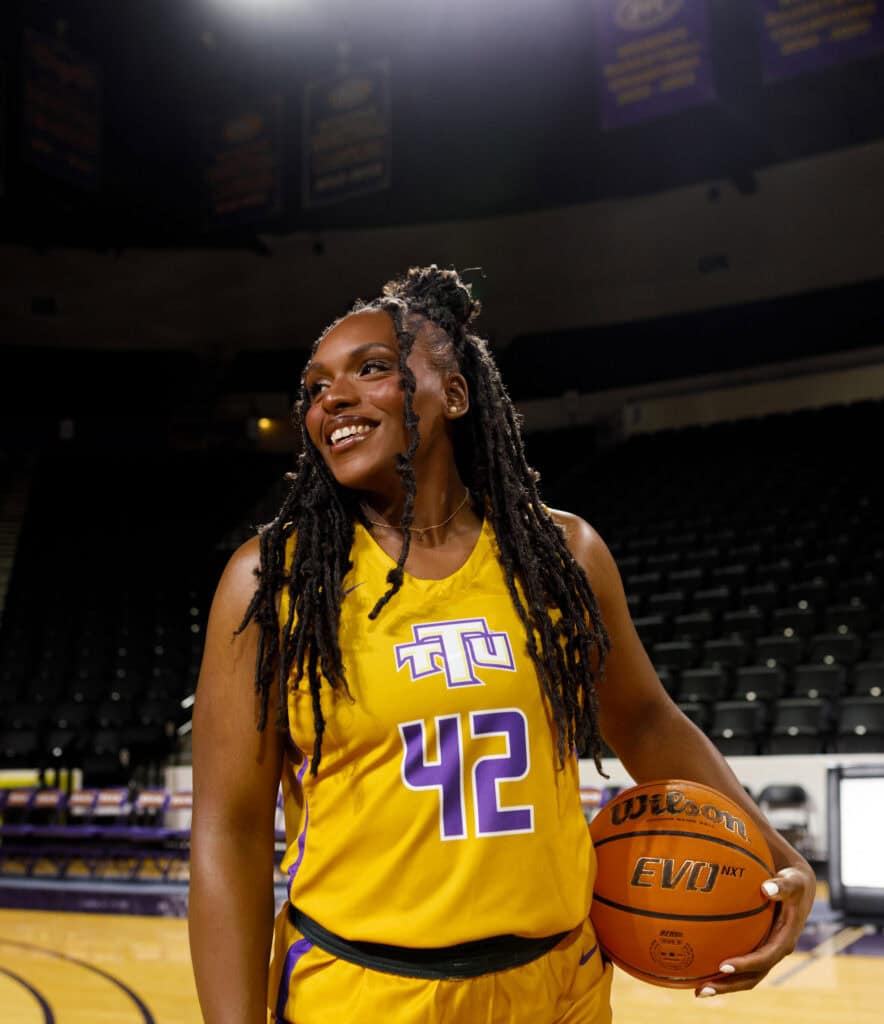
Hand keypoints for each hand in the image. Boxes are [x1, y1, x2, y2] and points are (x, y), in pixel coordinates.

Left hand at [694, 863, 815, 997]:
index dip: (745, 965)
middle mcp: (774, 951)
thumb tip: (767, 888)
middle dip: (728, 985)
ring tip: (696, 989)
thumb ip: (782, 885)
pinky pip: (739, 960)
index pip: (764, 958)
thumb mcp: (793, 881)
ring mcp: (765, 951)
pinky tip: (698, 965)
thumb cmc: (793, 882)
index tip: (722, 966)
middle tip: (701, 990)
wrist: (797, 887)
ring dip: (722, 984)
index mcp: (785, 941)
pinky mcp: (757, 946)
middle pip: (751, 977)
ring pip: (744, 975)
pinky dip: (721, 967)